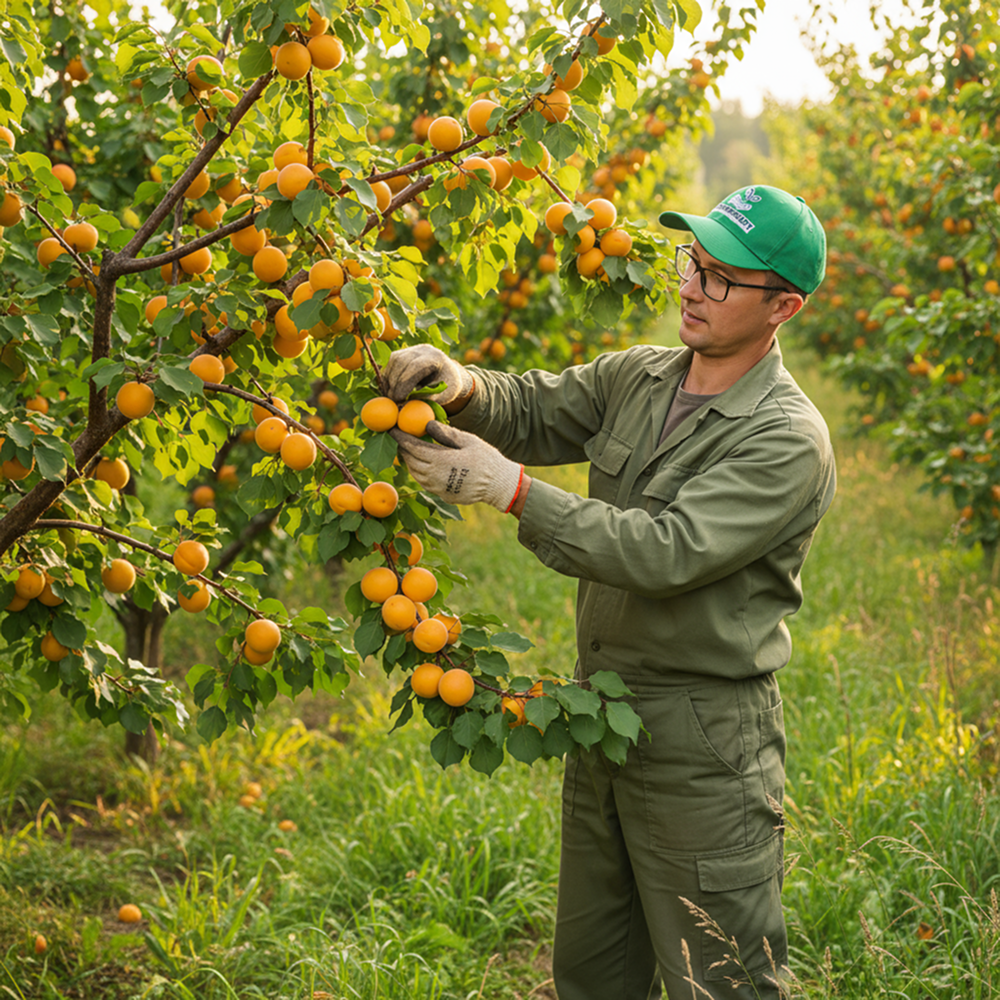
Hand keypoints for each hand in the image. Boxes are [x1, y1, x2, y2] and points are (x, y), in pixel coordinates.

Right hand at [381, 345, 472, 405]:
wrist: (449, 374)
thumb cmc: (448, 386)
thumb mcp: (444, 395)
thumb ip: (428, 398)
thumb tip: (409, 402)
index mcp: (437, 357)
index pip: (416, 366)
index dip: (405, 382)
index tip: (399, 399)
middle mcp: (424, 349)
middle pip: (402, 361)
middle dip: (395, 382)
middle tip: (393, 400)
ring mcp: (413, 349)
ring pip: (394, 360)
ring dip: (389, 379)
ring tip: (391, 396)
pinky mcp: (404, 353)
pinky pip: (391, 362)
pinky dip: (387, 376)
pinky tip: (389, 389)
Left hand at [391, 421, 522, 511]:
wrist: (499, 485)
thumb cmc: (486, 459)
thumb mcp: (468, 441)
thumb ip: (446, 433)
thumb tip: (426, 424)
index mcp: (441, 460)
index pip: (413, 447)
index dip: (400, 438)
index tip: (391, 429)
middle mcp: (435, 476)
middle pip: (410, 461)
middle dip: (402, 449)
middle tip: (398, 438)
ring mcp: (438, 488)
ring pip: (415, 473)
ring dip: (409, 461)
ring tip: (407, 450)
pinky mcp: (442, 495)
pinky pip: (424, 482)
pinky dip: (418, 472)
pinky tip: (421, 464)